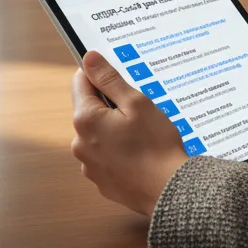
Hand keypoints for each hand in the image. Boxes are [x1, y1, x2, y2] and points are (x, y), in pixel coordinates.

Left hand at [71, 50, 187, 216]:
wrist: (168, 190)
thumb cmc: (155, 144)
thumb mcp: (137, 103)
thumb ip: (110, 79)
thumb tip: (89, 58)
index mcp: (86, 119)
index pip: (81, 82)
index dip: (101, 75)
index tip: (121, 77)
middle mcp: (79, 143)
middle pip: (90, 108)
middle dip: (111, 103)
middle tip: (140, 106)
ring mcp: (88, 164)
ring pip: (98, 132)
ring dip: (114, 127)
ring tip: (144, 131)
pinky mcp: (100, 180)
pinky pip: (105, 154)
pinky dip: (118, 148)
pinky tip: (140, 151)